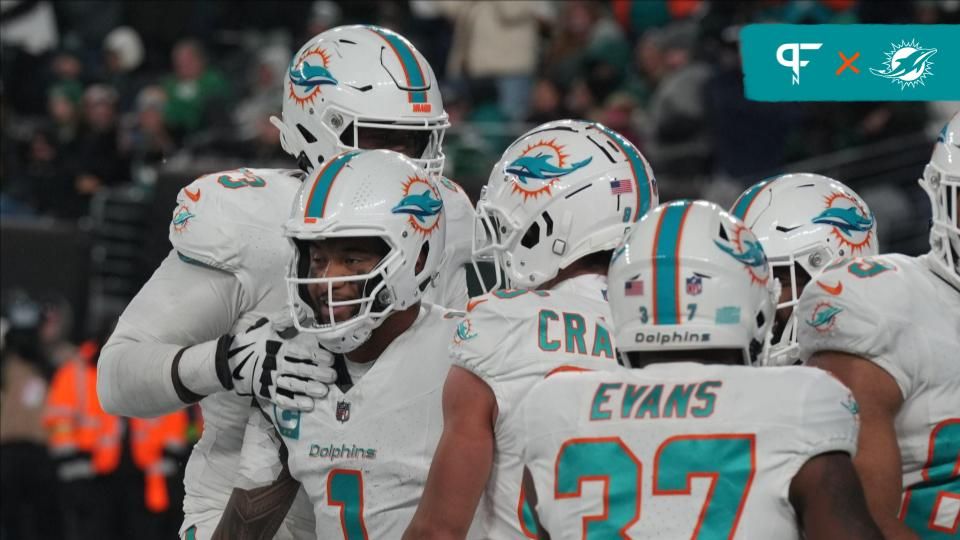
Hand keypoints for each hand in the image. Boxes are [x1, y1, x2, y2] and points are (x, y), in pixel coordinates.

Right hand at [217, 316, 335, 410]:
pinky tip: (308, 405)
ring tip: (323, 391)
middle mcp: (275, 365)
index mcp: (278, 348)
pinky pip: (281, 399)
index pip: (299, 352)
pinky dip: (294, 403)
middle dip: (316, 373)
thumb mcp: (267, 326)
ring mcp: (270, 380)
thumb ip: (285, 319)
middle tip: (332, 376)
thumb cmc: (254, 342)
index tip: (330, 359)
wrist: (230, 361)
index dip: (315, 356)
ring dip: (308, 389)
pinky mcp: (266, 392)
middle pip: (299, 370)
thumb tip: (302, 311)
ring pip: (292, 385)